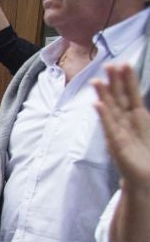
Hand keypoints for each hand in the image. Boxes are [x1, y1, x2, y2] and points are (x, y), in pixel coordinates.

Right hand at [93, 64, 149, 187]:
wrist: (145, 178)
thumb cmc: (146, 155)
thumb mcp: (148, 129)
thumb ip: (143, 116)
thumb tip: (140, 105)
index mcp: (137, 117)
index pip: (131, 94)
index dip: (128, 79)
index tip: (124, 63)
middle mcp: (126, 122)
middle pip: (118, 98)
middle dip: (114, 82)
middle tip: (108, 65)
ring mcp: (119, 132)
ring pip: (111, 109)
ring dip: (104, 95)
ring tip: (97, 81)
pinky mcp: (116, 144)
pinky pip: (109, 126)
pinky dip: (104, 115)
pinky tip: (98, 105)